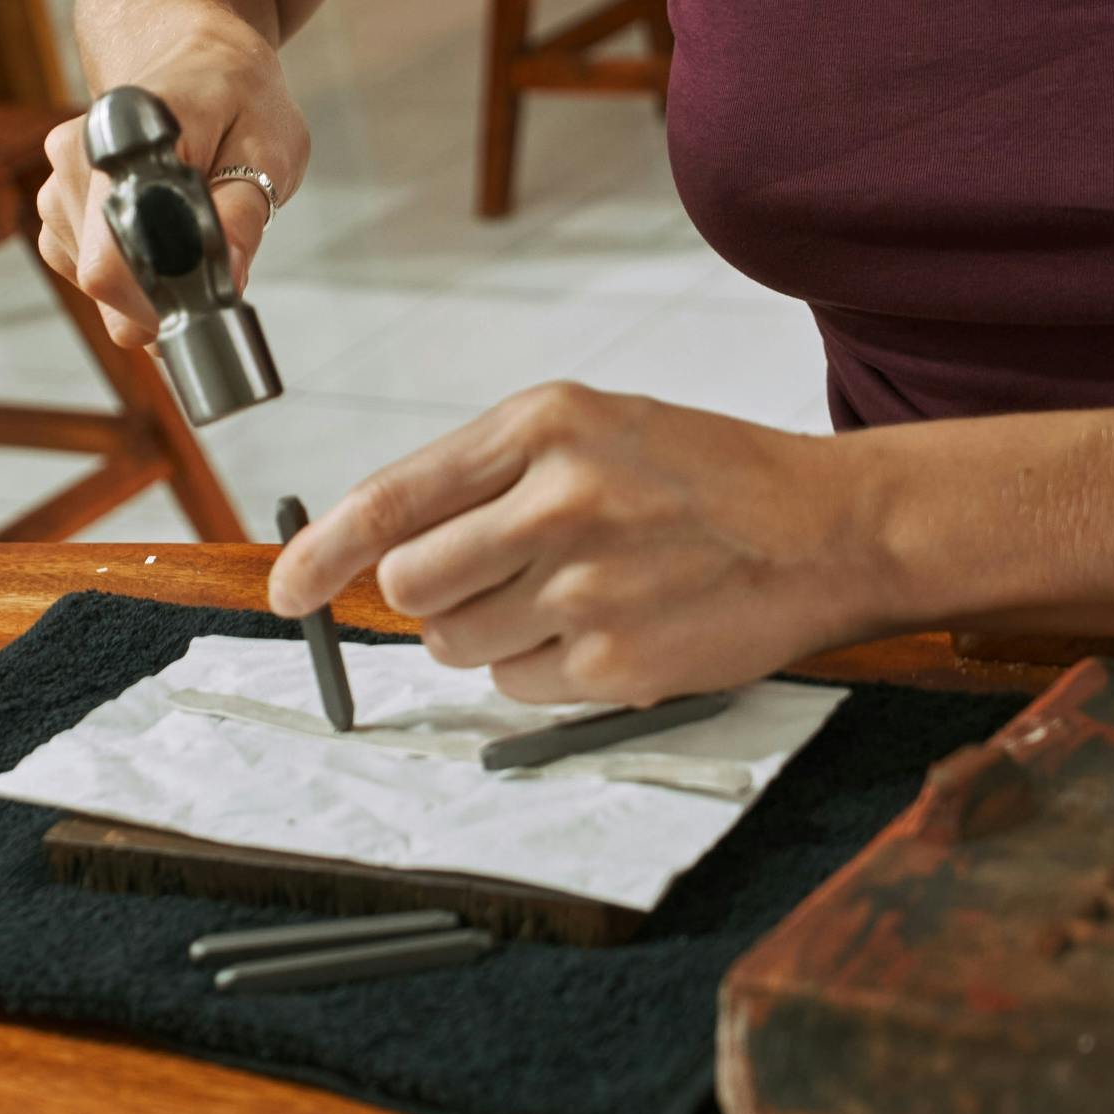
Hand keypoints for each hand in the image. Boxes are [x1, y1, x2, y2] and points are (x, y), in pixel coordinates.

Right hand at [35, 19, 309, 347]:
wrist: (194, 55)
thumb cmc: (239, 98)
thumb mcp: (269, 146)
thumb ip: (243, 213)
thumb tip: (226, 278)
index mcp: (127, 135)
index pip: (113, 258)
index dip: (163, 299)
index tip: (211, 298)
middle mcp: (74, 158)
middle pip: (104, 282)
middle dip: (167, 296)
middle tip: (218, 263)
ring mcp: (56, 184)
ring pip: (98, 287)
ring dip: (152, 284)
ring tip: (191, 231)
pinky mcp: (55, 210)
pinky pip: (89, 275)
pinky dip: (133, 274)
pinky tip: (162, 234)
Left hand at [267, 384, 900, 702]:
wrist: (826, 528)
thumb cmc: (703, 477)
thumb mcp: (592, 429)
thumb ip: (482, 476)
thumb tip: (375, 550)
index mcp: (542, 427)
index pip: (391, 500)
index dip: (321, 553)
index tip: (287, 588)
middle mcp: (557, 501)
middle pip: (410, 587)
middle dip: (430, 597)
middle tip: (492, 579)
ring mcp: (586, 587)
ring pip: (456, 644)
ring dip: (487, 634)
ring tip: (564, 597)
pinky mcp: (614, 660)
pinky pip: (517, 687)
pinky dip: (542, 671)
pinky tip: (603, 629)